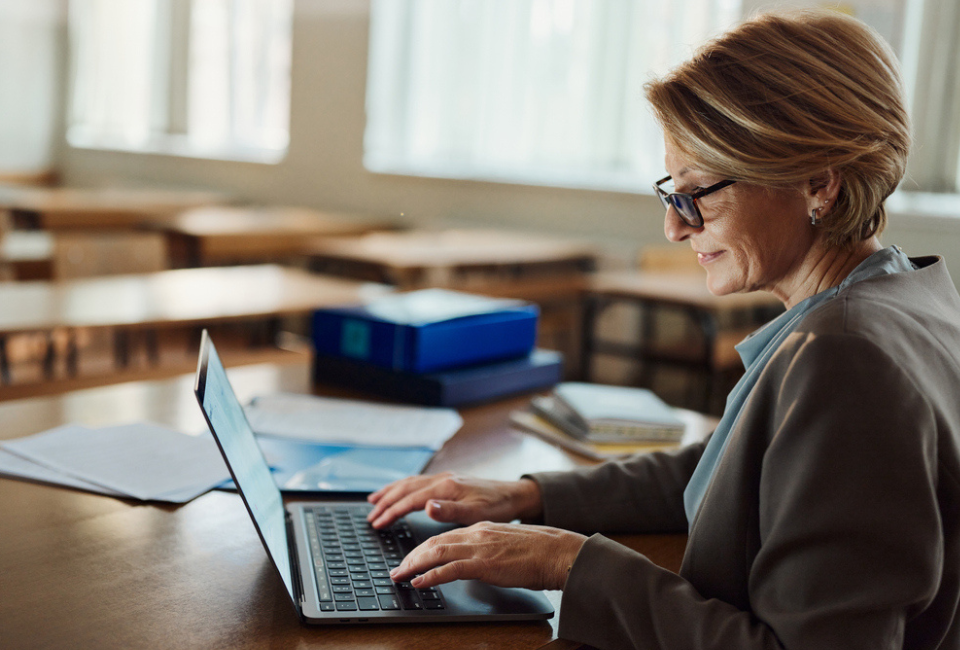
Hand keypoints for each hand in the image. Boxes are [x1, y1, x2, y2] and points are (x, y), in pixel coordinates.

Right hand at [366, 472, 541, 529]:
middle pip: (405, 489)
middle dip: (385, 502)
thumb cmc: (498, 507)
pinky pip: (418, 483)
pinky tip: (400, 492)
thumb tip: (426, 506)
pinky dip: (403, 488)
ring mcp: (445, 479)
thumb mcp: (477, 513)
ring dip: (390, 492)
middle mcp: (443, 480)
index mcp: (446, 487)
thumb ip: (451, 511)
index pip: (410, 500)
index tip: (377, 523)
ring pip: (409, 483)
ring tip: (374, 501)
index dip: (391, 512)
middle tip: (370, 517)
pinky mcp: (449, 482)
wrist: (515, 495)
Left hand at [389, 522, 586, 590]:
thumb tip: (475, 560)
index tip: (410, 560)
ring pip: (436, 552)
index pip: (443, 536)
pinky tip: (419, 582)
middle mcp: (476, 533)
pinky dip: (431, 575)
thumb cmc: (539, 551)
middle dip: (411, 557)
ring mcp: (480, 547)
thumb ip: (487, 547)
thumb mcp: (506, 543)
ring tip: (400, 576)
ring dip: (414, 565)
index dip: (422, 548)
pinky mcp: (485, 563)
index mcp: (481, 528)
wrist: (558, 551)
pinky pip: (450, 568)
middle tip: (397, 570)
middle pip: (434, 542)